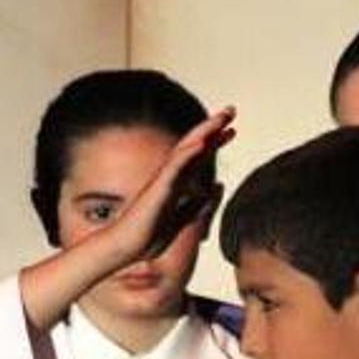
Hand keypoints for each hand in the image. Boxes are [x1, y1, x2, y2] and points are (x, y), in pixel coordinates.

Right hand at [19, 107, 234, 330]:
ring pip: (186, 149)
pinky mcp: (158, 188)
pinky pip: (175, 166)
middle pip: (194, 146)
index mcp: (176, 185)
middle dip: (212, 128)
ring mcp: (163, 180)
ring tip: (222, 118)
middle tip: (231, 111)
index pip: (198, 159)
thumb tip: (218, 187)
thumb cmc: (148, 236)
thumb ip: (199, 203)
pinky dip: (188, 152)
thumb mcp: (183, 219)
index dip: (215, 143)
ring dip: (204, 132)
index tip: (232, 131)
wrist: (126, 247)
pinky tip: (203, 141)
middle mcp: (170, 177)